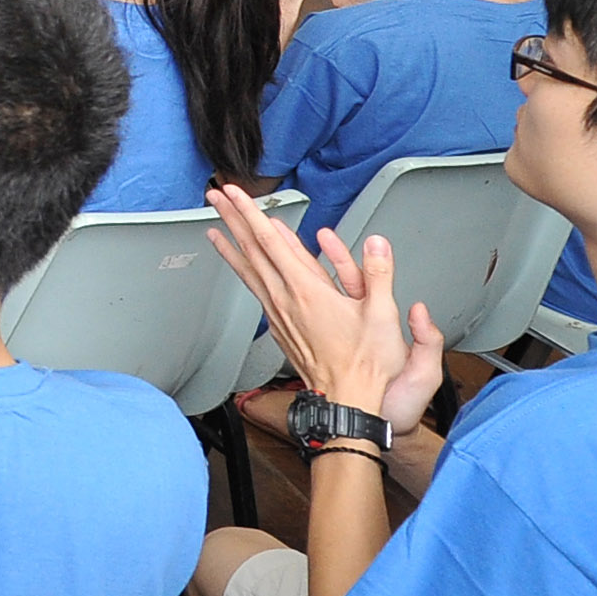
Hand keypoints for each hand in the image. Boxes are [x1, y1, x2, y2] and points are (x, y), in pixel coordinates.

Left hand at [207, 185, 441, 430]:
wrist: (347, 402)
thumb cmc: (365, 365)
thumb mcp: (382, 316)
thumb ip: (379, 275)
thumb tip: (377, 244)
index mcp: (307, 292)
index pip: (272, 242)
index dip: (252, 214)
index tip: (236, 193)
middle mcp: (286, 300)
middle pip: (252, 251)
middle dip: (233, 219)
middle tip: (215, 196)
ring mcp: (280, 314)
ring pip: (249, 271)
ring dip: (231, 245)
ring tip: (214, 226)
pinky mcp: (281, 327)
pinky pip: (256, 289)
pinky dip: (244, 271)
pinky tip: (241, 267)